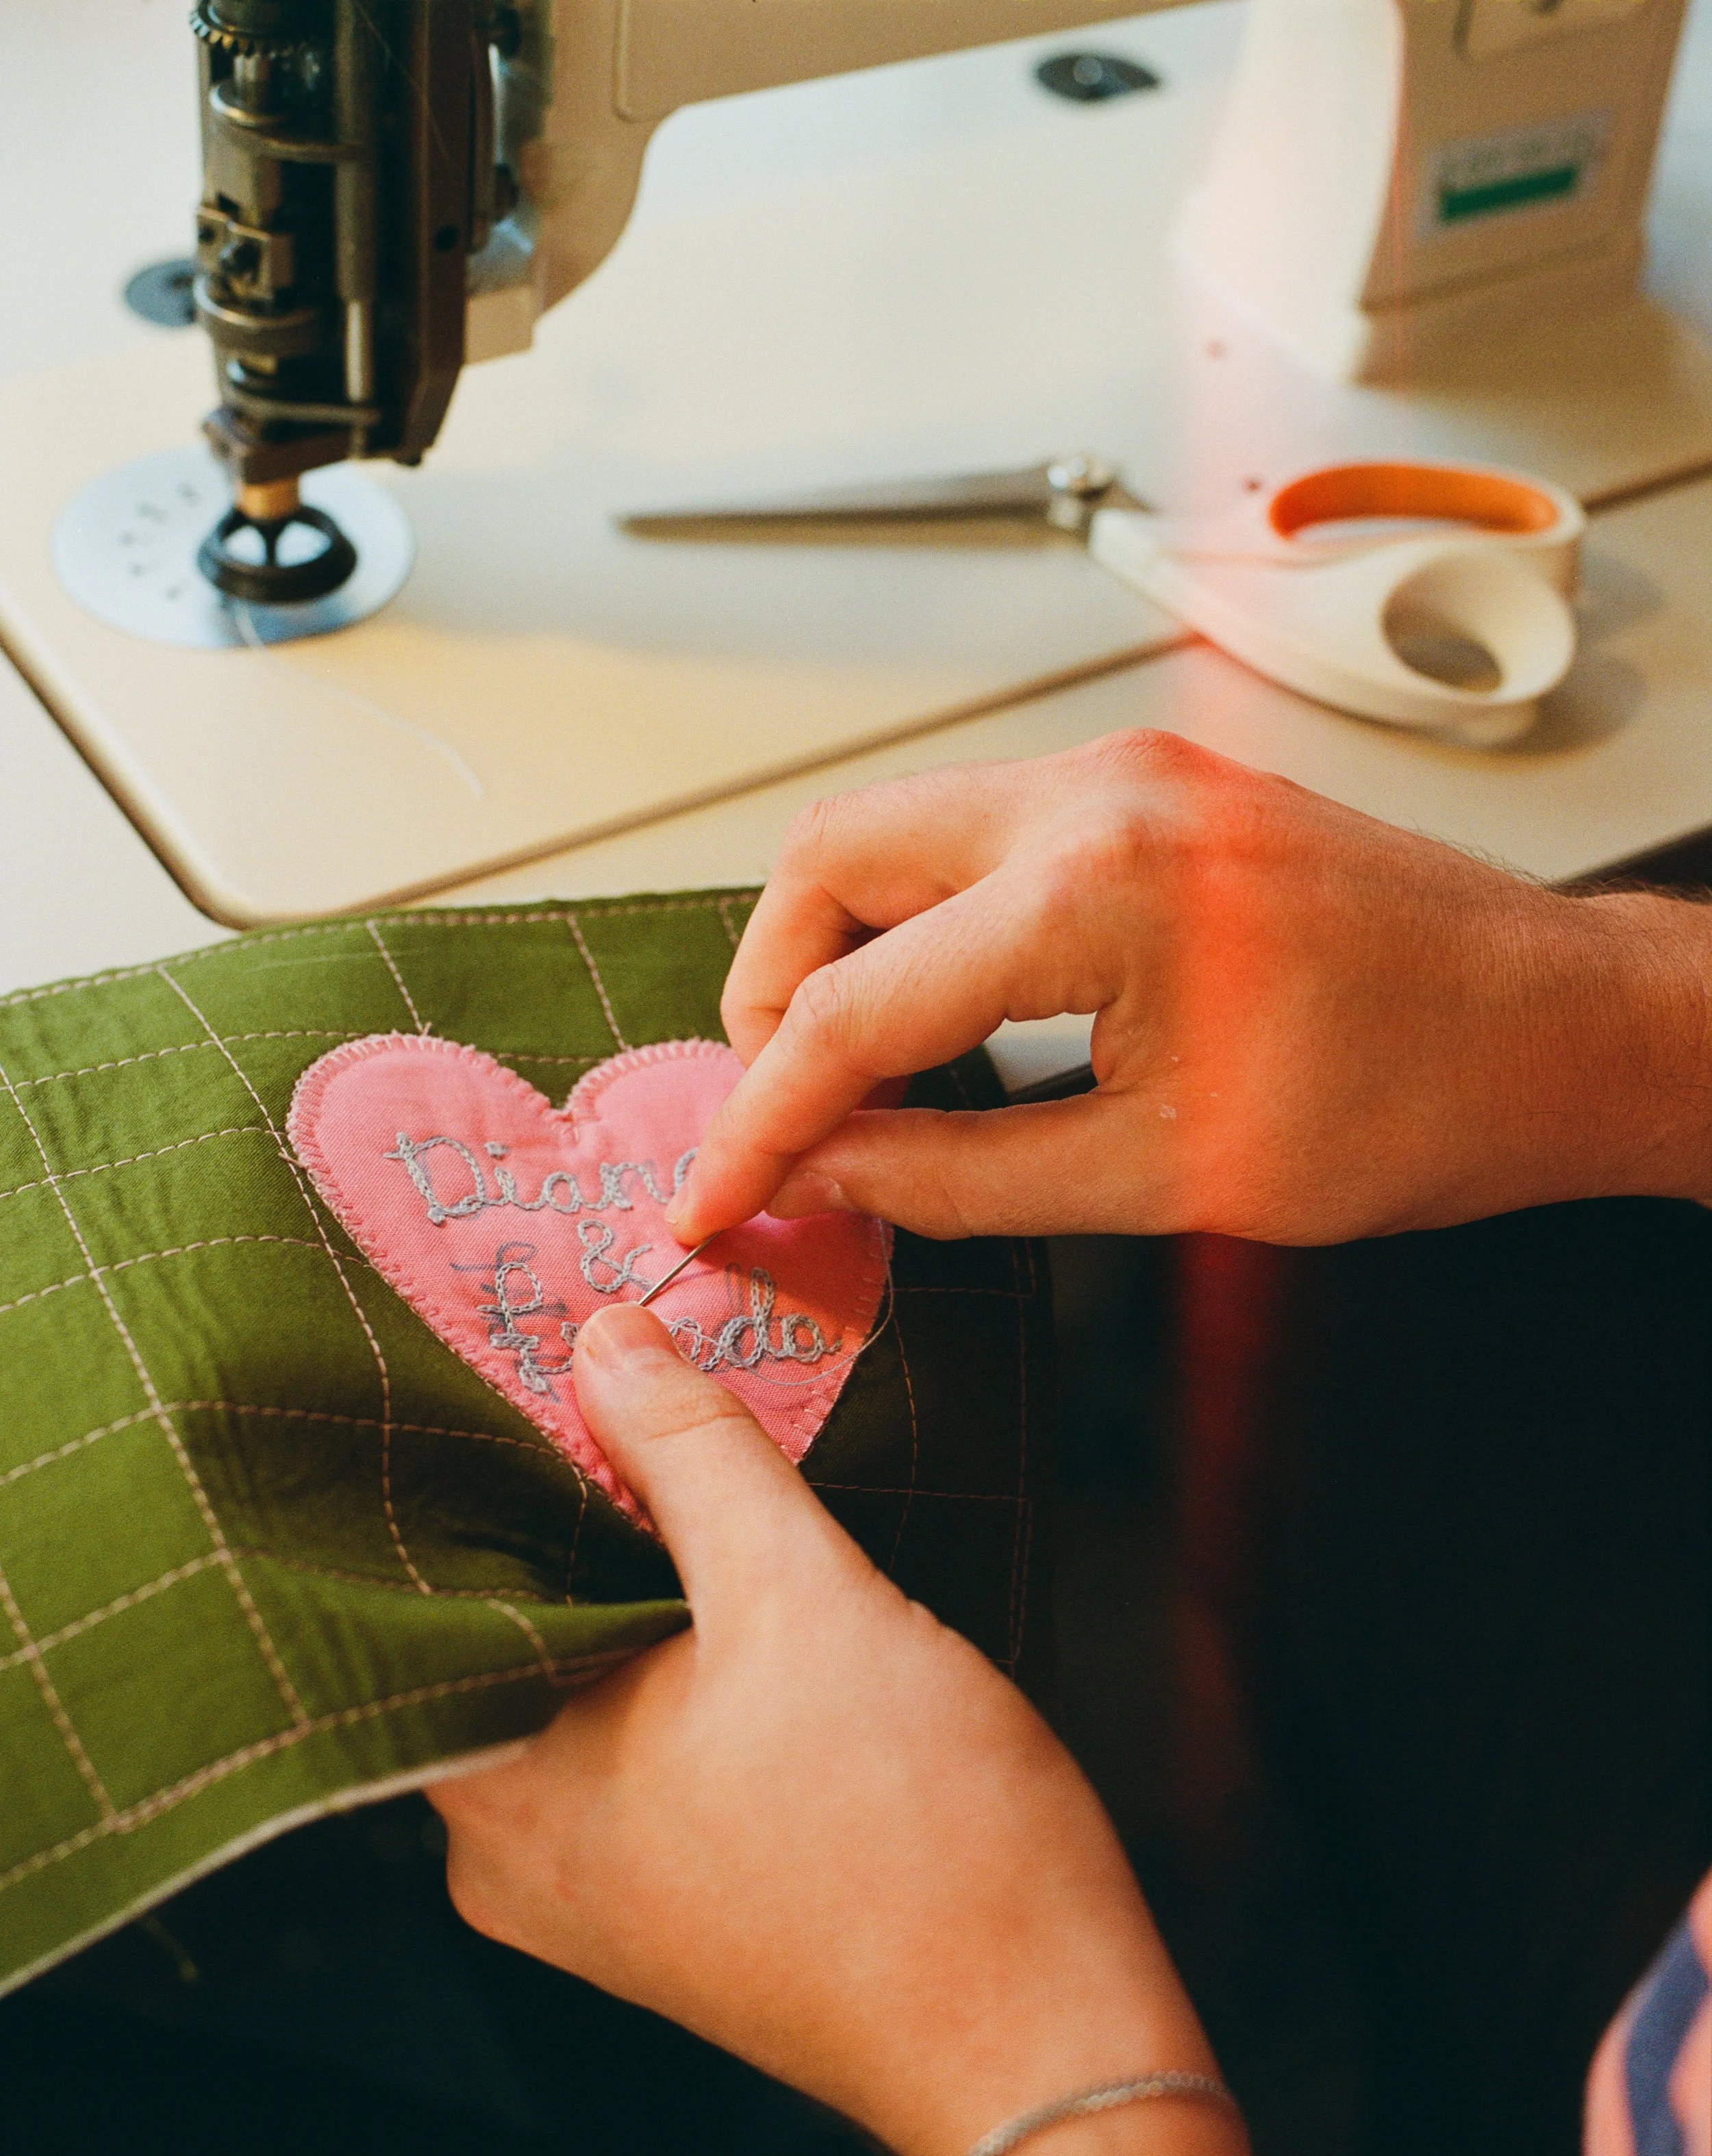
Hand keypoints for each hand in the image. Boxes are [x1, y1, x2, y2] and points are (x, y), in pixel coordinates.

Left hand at [429, 1305, 1321, 2155]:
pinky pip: (633, 1738)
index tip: (499, 1350)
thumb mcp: (801, 1594)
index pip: (427, 1588)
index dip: (468, 1457)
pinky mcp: (674, 1893)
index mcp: (501, 1789)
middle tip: (596, 1364)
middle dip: (560, 1499)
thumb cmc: (921, 1838)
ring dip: (627, 1571)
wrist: (1045, 2035)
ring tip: (668, 1443)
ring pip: (579, 1679)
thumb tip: (601, 1340)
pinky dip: (670, 1650)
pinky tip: (726, 1571)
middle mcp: (513, 1856)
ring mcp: (593, 1887)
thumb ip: (690, 1452)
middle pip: (508, 1629)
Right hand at [666, 731, 1711, 1246]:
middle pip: (832, 860)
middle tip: (781, 1115)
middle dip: (774, 994)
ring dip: (843, 951)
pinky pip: (977, 835)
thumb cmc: (1416, 1100)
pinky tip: (946, 1017)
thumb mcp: (1164, 1177)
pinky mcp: (1149, 785)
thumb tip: (825, 1177)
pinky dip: (925, 923)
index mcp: (1097, 890)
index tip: (708, 1194)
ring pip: (895, 832)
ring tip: (854, 1079)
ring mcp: (1125, 770)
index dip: (758, 1119)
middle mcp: (1096, 792)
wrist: (1557, 1027)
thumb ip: (960, 1179)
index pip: (853, 1010)